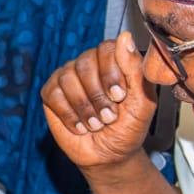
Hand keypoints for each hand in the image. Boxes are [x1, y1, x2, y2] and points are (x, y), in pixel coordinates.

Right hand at [41, 32, 157, 171]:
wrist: (110, 156)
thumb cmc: (128, 128)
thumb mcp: (141, 102)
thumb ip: (135, 70)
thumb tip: (124, 36)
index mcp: (113, 60)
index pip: (106, 48)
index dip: (111, 73)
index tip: (119, 96)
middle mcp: (89, 64)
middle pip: (85, 64)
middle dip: (97, 95)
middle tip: (108, 117)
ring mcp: (68, 77)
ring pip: (67, 79)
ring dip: (84, 107)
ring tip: (96, 124)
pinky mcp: (51, 94)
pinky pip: (53, 94)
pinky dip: (69, 114)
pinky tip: (80, 126)